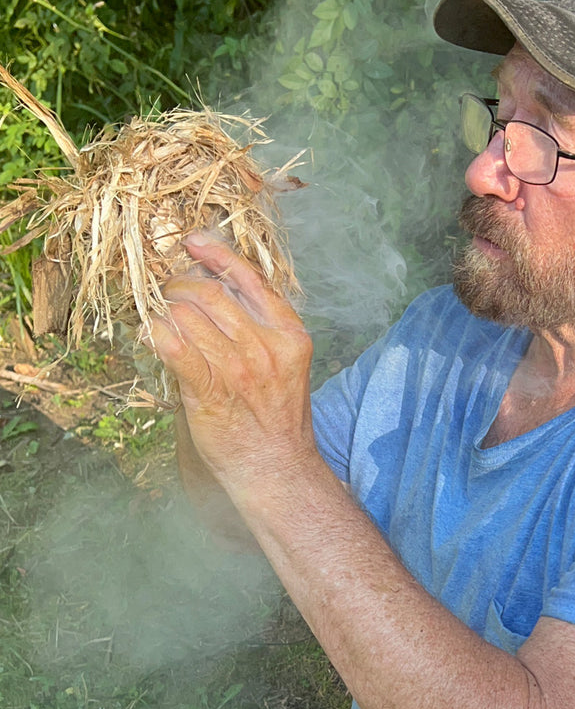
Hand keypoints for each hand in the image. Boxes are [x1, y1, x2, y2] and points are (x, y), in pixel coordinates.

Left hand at [150, 232, 316, 511]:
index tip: (194, 242)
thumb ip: (261, 327)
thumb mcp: (287, 363)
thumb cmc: (278, 416)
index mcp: (289, 333)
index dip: (218, 255)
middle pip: (211, 293)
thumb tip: (215, 291)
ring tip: (161, 316)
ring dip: (165, 310)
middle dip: (181, 285)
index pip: (251, 279)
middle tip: (169, 292)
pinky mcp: (210, 390)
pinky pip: (173, 346)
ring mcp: (238, 368)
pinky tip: (151, 334)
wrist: (277, 466)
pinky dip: (156, 334)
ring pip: (187, 315)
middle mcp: (265, 346)